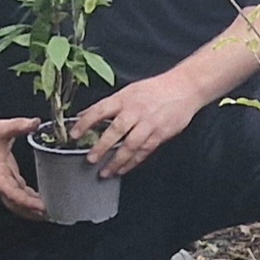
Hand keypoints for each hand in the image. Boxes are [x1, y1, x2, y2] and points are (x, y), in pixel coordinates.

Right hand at [0, 115, 45, 218]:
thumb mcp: (1, 127)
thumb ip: (19, 125)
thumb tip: (35, 122)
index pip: (11, 192)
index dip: (26, 202)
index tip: (41, 206)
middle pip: (14, 204)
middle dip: (31, 211)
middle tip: (50, 214)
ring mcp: (1, 182)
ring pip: (15, 201)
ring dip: (30, 208)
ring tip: (49, 212)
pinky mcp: (5, 179)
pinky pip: (17, 194)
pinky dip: (28, 199)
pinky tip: (41, 201)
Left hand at [74, 66, 213, 177]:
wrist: (184, 88)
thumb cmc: (155, 89)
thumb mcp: (129, 91)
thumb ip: (108, 105)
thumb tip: (85, 115)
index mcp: (124, 98)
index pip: (100, 110)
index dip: (85, 123)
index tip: (74, 134)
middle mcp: (136, 110)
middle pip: (115, 130)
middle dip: (101, 147)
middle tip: (90, 159)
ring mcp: (149, 123)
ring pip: (130, 145)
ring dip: (117, 160)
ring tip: (105, 172)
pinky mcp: (161, 134)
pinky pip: (144, 151)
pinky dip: (133, 162)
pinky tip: (123, 169)